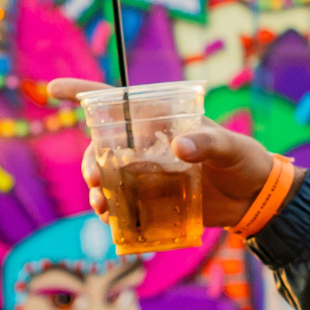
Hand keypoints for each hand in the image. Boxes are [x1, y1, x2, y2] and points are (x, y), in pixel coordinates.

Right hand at [47, 80, 278, 229]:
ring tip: (101, 205)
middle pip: (104, 145)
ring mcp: (148, 172)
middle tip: (93, 179)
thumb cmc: (245, 160)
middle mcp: (147, 144)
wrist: (255, 198)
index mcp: (160, 120)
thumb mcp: (230, 147)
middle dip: (90, 160)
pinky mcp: (153, 198)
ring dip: (96, 189)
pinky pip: (123, 203)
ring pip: (108, 176)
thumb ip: (207, 143)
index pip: (117, 101)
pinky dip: (112, 211)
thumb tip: (178, 149)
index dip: (83, 93)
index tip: (53, 90)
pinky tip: (110, 219)